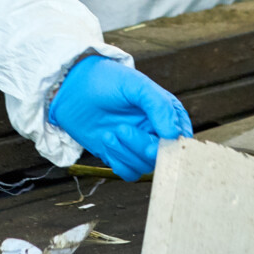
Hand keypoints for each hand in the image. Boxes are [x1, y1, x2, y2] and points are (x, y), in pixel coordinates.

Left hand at [47, 55, 191, 181]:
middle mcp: (155, 131)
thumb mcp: (137, 86)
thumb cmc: (107, 80)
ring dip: (126, 152)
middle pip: (161, 155)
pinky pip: (129, 173)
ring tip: (109, 132)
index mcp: (167, 113)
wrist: (72, 87)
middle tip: (122, 130)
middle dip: (141, 146)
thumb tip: (174, 135)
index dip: (171, 145)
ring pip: (144, 166)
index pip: (181, 137)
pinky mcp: (120, 155)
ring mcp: (137, 145)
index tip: (156, 143)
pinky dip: (119, 162)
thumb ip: (159, 107)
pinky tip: (106, 143)